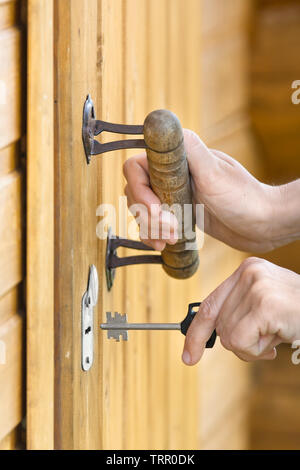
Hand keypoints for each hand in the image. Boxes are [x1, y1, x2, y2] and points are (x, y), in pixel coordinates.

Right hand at [123, 129, 292, 252]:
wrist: (261, 224)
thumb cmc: (243, 197)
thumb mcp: (215, 173)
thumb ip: (190, 150)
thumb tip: (166, 125)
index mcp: (178, 158)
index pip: (136, 168)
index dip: (140, 190)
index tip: (156, 208)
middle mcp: (171, 174)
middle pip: (136, 192)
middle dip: (148, 215)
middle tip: (170, 228)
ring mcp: (173, 194)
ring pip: (141, 210)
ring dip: (151, 228)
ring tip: (171, 239)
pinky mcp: (177, 213)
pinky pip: (153, 224)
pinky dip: (154, 235)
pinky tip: (165, 244)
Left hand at [182, 257, 299, 363]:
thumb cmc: (299, 315)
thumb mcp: (267, 306)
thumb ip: (240, 312)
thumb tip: (212, 335)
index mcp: (247, 270)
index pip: (210, 303)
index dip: (195, 331)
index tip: (188, 355)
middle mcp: (248, 273)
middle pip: (219, 325)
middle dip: (241, 343)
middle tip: (268, 341)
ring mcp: (256, 287)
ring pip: (228, 337)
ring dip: (253, 348)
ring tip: (277, 336)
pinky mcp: (265, 305)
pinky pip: (240, 343)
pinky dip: (257, 352)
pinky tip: (278, 343)